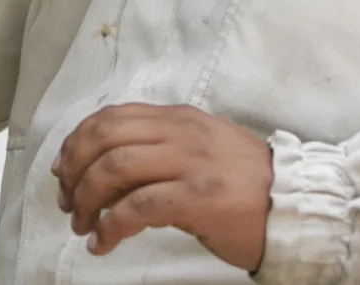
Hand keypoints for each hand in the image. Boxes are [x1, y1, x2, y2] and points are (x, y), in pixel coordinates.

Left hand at [51, 103, 272, 270]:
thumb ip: (157, 152)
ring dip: (86, 200)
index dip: (76, 142)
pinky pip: (137, 208)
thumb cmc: (245, 185)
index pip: (111, 117)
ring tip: (82, 226)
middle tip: (66, 202)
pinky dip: (110, 227)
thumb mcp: (199, 152)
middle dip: (74, 171)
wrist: (297, 206)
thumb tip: (104, 173)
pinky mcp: (198, 197)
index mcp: (178, 118)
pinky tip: (103, 243)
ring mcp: (190, 163)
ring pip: (113, 169)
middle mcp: (181, 132)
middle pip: (104, 138)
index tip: (62, 169)